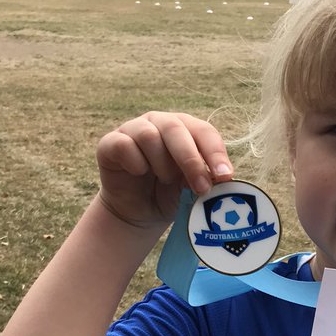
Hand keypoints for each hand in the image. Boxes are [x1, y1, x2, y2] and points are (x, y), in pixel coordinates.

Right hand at [96, 112, 232, 228]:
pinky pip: (124, 145)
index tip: (225, 176)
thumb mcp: (192, 189)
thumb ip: (205, 179)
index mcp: (186, 129)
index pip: (204, 131)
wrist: (139, 212)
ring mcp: (134, 129)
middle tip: (201, 187)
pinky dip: (135, 163)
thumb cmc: (170, 195)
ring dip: (161, 164)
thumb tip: (220, 177)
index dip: (215, 152)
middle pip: (176, 128)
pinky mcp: (111, 143)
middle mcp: (160, 123)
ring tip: (164, 180)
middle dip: (191, 160)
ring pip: (149, 136)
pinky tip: (139, 173)